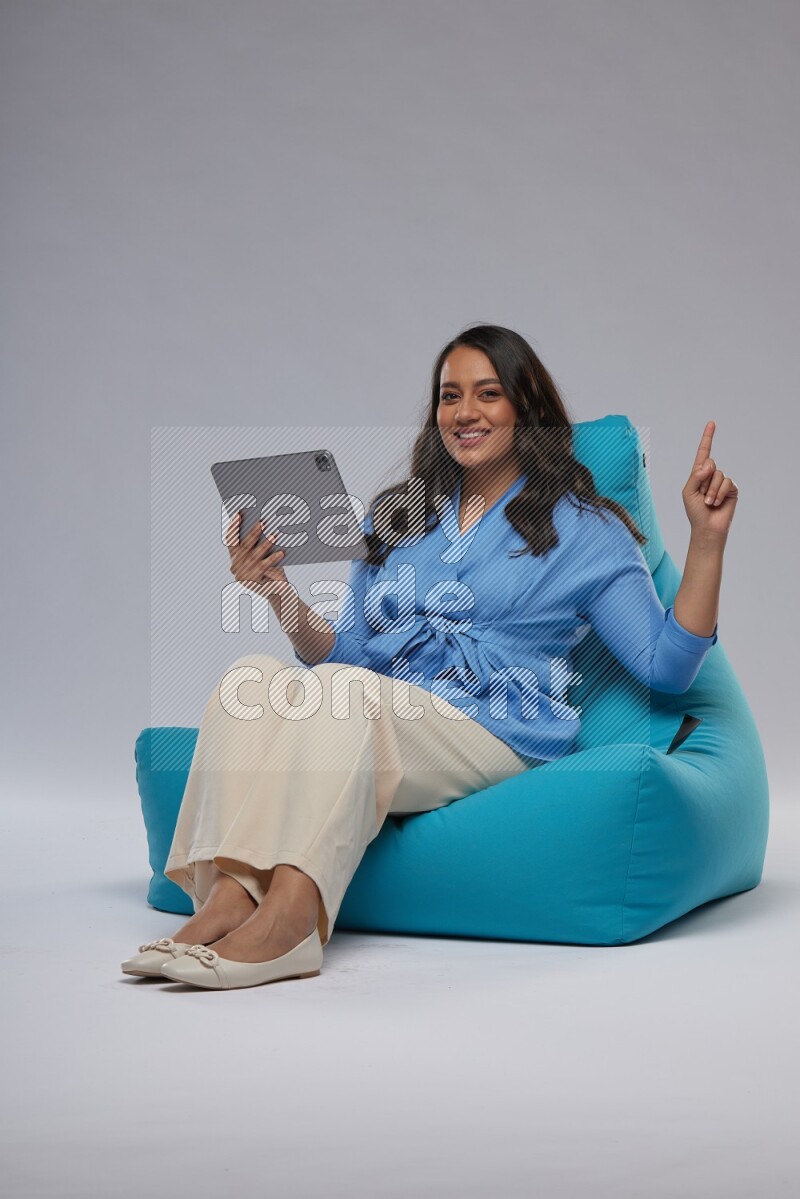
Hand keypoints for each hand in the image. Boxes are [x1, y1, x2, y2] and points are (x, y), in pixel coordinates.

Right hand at [225, 511, 289, 595]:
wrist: (277, 591)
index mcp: (235, 558)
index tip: (239, 513)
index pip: (230, 540)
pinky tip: (281, 553)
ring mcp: (243, 576)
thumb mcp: (262, 556)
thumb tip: (263, 522)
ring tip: (275, 535)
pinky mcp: (254, 583)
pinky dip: (273, 559)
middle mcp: (236, 567)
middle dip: (253, 533)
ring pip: (254, 556)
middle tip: (263, 522)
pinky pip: (264, 567)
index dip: (233, 527)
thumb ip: (259, 544)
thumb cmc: (270, 570)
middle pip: (244, 547)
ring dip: (265, 544)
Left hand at [682, 421, 738, 545]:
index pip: (703, 453)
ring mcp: (722, 481)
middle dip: (704, 480)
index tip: (711, 423)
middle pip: (710, 463)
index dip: (708, 438)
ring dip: (711, 490)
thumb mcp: (688, 491)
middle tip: (702, 496)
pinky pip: (727, 482)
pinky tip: (716, 503)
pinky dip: (719, 493)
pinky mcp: (732, 488)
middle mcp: (711, 475)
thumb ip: (695, 476)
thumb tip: (710, 464)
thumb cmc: (695, 511)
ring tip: (709, 502)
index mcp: (699, 474)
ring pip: (718, 474)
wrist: (707, 527)